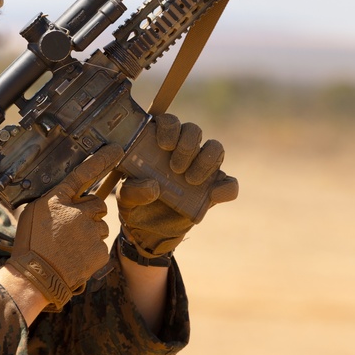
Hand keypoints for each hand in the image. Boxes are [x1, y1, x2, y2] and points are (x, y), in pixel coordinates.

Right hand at [7, 145, 122, 309]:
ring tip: (72, 246)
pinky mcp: (98, 251)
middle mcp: (76, 212)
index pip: (83, 174)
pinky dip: (92, 251)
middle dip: (91, 213)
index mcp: (58, 200)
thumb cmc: (31, 245)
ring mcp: (89, 232)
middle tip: (75, 227)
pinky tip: (77, 257)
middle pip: (99, 203)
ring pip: (102, 226)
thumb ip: (54, 200)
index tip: (116, 150)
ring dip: (92, 233)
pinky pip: (101, 245)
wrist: (35, 277)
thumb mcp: (33, 213)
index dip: (101, 160)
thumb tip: (70, 196)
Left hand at [118, 114, 237, 258]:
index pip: (169, 122)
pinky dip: (225, 187)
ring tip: (190, 180)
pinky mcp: (215, 188)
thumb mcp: (126, 198)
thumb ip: (133, 191)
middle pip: (194, 130)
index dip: (169, 127)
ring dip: (205, 160)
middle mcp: (183, 150)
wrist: (149, 232)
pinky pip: (229, 183)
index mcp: (159, 143)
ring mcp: (201, 167)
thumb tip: (152, 186)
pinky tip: (213, 195)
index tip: (163, 145)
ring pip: (215, 148)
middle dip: (187, 146)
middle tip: (175, 168)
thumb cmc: (135, 205)